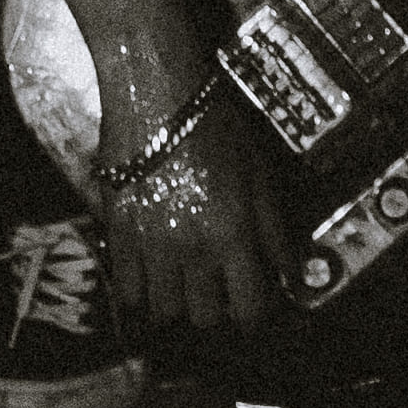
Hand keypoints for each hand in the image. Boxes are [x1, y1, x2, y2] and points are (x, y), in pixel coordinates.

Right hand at [99, 86, 292, 331]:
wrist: (157, 88)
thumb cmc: (214, 123)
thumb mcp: (258, 170)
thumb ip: (273, 227)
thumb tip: (290, 271)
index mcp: (233, 234)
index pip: (250, 309)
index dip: (255, 316)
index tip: (253, 306)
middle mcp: (193, 249)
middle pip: (206, 318)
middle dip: (217, 308)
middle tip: (217, 288)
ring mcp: (152, 245)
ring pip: (166, 311)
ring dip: (178, 302)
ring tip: (182, 280)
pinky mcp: (118, 234)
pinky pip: (129, 292)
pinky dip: (142, 291)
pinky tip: (151, 272)